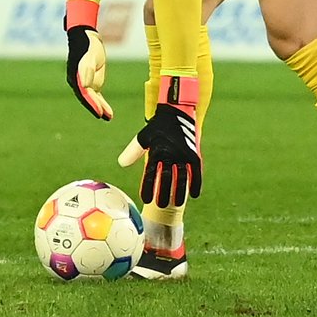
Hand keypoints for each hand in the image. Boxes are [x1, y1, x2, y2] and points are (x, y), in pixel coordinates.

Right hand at [64, 25, 111, 119]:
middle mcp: (79, 82)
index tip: (99, 112)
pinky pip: (96, 96)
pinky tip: (108, 113)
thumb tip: (85, 85)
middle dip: (95, 107)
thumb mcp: (90, 56)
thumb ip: (87, 70)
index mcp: (76, 77)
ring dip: (100, 108)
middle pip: (88, 98)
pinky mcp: (92, 83)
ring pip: (93, 98)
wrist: (88, 39)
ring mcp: (86, 83)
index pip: (85, 93)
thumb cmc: (88, 46)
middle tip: (104, 116)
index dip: (92, 103)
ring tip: (109, 117)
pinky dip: (102, 103)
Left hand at [117, 77, 201, 205]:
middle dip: (163, 193)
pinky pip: (196, 172)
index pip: (150, 173)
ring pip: (181, 177)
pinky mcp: (194, 153)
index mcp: (156, 150)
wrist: (177, 111)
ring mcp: (183, 154)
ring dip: (179, 192)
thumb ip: (133, 151)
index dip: (148, 187)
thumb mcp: (143, 136)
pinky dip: (195, 183)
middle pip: (166, 178)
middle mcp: (170, 154)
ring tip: (176, 204)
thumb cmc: (158, 126)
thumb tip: (121, 164)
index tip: (145, 199)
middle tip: (160, 205)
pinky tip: (194, 195)